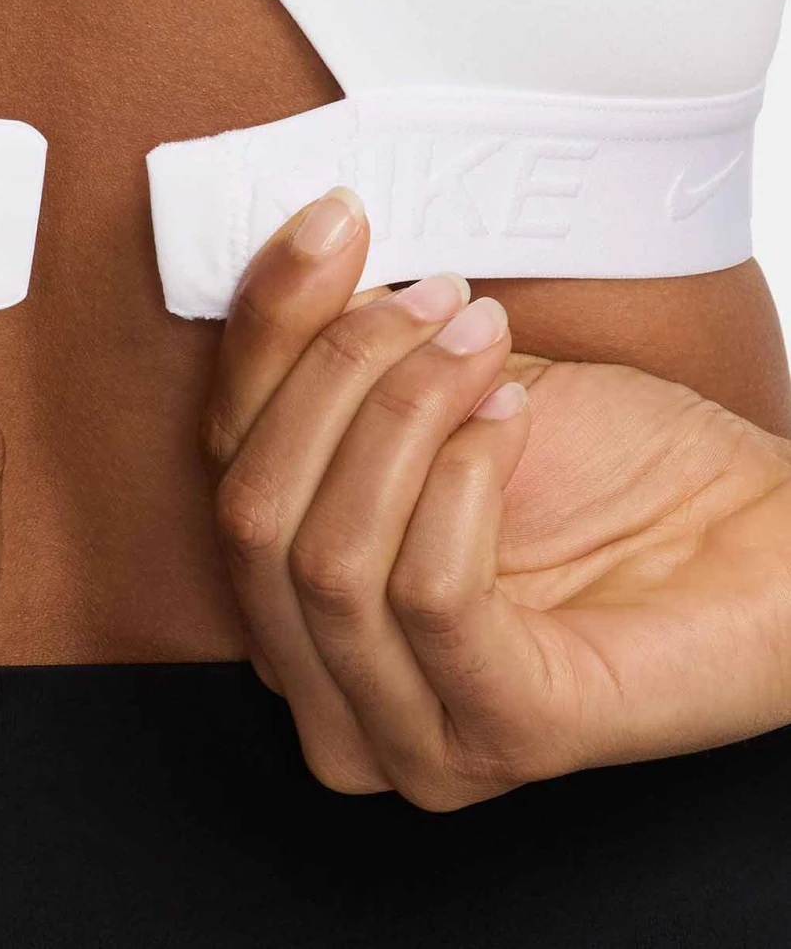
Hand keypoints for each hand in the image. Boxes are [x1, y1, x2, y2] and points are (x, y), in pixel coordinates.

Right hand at [199, 186, 790, 809]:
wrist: (764, 535)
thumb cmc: (610, 471)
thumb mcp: (442, 390)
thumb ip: (346, 355)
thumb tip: (297, 256)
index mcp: (294, 611)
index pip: (223, 464)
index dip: (267, 329)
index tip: (332, 223)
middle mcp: (329, 696)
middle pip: (253, 513)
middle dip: (337, 371)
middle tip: (432, 294)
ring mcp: (413, 735)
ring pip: (329, 557)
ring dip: (405, 412)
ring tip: (482, 341)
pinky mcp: (507, 736)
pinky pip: (430, 593)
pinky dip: (463, 479)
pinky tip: (511, 419)